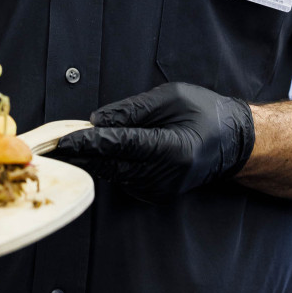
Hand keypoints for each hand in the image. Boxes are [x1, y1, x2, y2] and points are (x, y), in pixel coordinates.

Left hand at [56, 82, 254, 199]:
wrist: (233, 142)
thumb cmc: (206, 113)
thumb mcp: (171, 97)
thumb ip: (132, 110)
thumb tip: (97, 120)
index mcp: (174, 148)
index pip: (122, 145)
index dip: (90, 142)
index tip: (63, 139)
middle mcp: (167, 175)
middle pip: (112, 165)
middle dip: (84, 151)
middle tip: (58, 139)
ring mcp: (162, 189)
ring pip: (115, 173)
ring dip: (98, 157)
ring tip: (86, 139)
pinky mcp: (157, 195)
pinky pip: (124, 179)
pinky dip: (113, 164)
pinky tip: (113, 150)